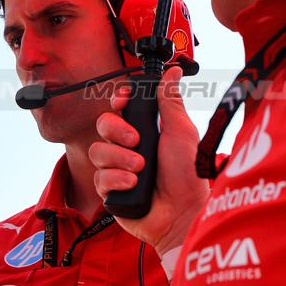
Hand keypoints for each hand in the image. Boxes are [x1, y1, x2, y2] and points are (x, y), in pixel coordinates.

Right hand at [90, 66, 208, 256]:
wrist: (182, 213)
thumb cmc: (186, 175)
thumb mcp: (181, 132)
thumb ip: (171, 101)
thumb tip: (174, 72)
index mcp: (145, 131)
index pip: (120, 108)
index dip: (117, 101)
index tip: (123, 101)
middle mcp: (128, 148)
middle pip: (103, 124)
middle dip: (117, 131)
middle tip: (137, 142)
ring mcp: (117, 169)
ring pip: (98, 151)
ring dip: (120, 159)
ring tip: (140, 169)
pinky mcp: (110, 191)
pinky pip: (99, 178)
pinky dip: (117, 180)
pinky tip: (133, 185)